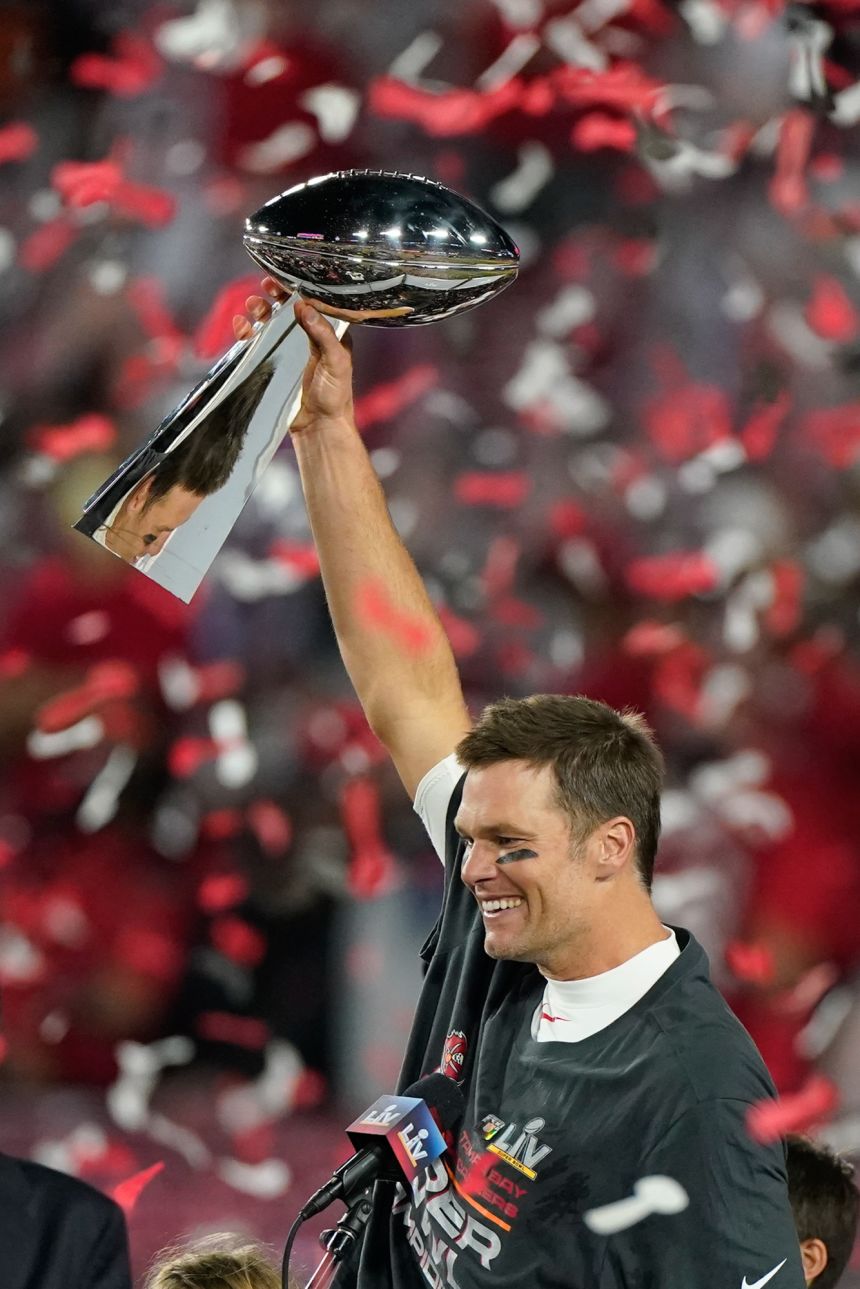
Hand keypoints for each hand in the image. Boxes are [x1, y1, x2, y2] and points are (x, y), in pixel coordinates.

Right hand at [233, 277, 354, 433]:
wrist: (319, 427)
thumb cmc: (335, 396)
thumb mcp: (337, 362)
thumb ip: (323, 334)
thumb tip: (304, 307)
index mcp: (328, 335)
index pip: (313, 305)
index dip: (300, 290)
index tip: (287, 278)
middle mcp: (307, 339)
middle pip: (288, 309)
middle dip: (276, 295)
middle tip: (266, 285)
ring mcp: (288, 351)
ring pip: (270, 323)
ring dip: (260, 311)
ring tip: (253, 305)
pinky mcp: (273, 364)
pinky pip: (257, 343)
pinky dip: (247, 332)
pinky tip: (242, 325)